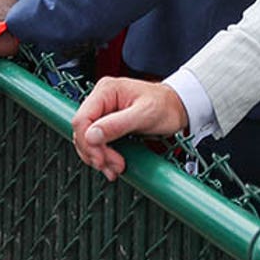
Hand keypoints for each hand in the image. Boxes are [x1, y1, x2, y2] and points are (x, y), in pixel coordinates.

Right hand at [70, 77, 187, 180]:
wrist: (178, 108)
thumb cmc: (166, 106)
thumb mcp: (144, 115)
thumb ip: (117, 124)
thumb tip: (91, 135)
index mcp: (106, 90)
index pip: (82, 119)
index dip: (88, 143)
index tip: (101, 159)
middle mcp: (101, 99)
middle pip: (82, 132)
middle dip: (95, 153)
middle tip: (113, 166)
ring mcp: (103, 111)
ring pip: (87, 140)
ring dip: (99, 157)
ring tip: (115, 168)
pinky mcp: (107, 123)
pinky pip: (96, 142)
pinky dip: (103, 156)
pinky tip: (113, 164)